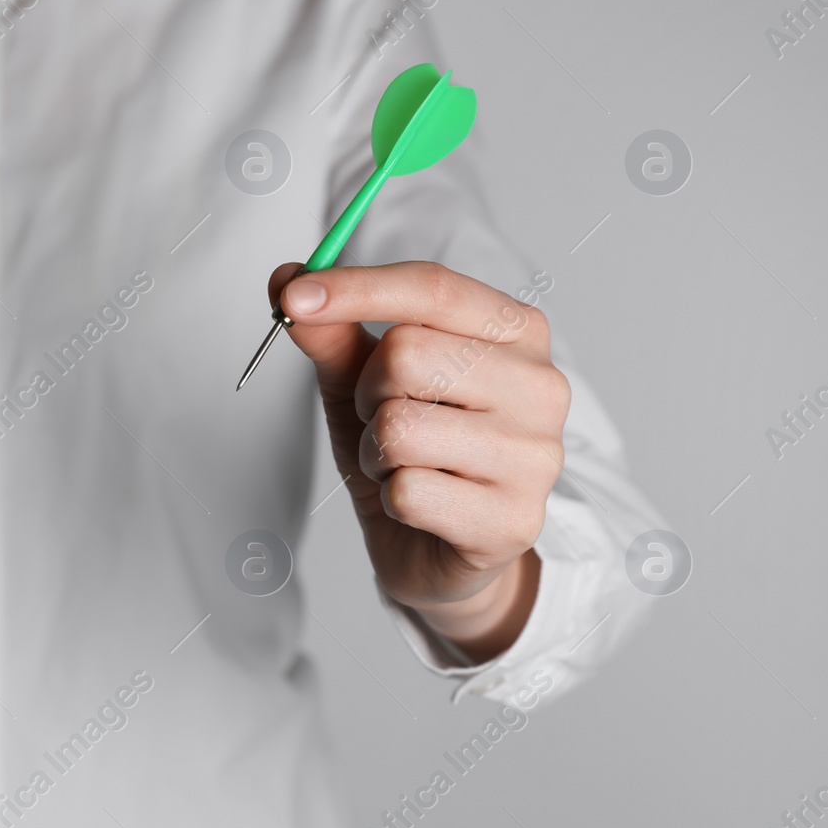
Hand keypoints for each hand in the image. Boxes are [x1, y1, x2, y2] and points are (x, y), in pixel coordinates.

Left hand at [269, 260, 569, 661]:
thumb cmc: (410, 451)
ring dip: (376, 451)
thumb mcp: (361, 380)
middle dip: (367, 391)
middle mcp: (541, 385)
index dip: (356, 288)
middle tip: (384, 419)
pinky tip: (419, 506)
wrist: (436, 549)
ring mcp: (535, 455)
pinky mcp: (514, 520)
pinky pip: (408, 491)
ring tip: (402, 464)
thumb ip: (331, 330)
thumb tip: (286, 278)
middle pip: (407, 353)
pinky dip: (390, 498)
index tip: (292, 297)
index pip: (432, 288)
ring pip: (401, 427)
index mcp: (515, 331)